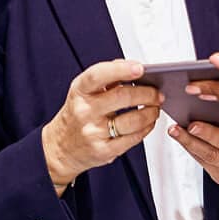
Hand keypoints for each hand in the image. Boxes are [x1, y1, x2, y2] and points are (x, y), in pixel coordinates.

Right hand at [43, 60, 160, 194]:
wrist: (60, 148)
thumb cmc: (77, 114)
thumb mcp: (83, 92)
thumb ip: (107, 78)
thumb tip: (134, 68)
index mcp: (79, 91)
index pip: (98, 75)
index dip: (120, 69)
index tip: (140, 68)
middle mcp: (84, 111)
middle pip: (122, 97)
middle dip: (147, 94)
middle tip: (158, 93)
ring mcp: (93, 133)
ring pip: (132, 120)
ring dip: (151, 113)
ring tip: (155, 108)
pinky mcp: (103, 151)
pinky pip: (132, 139)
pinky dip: (146, 129)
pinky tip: (148, 123)